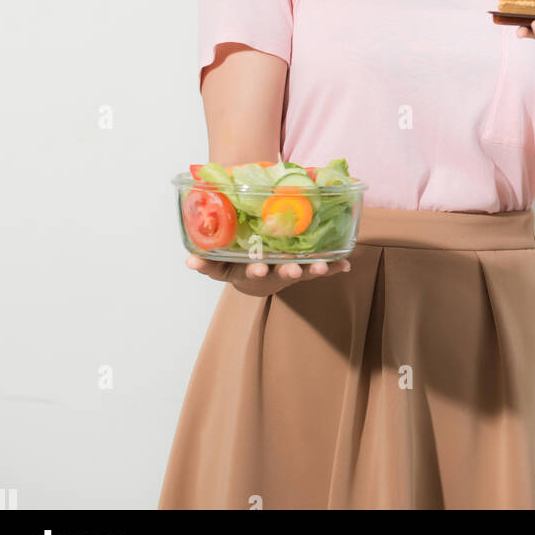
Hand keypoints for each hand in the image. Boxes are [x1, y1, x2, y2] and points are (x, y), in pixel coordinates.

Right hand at [185, 253, 351, 296]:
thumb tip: (188, 259)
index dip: (253, 270)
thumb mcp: (220, 265)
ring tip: (322, 266)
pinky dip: (334, 267)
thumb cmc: (238, 263)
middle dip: (285, 271)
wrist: (256, 276)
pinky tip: (346, 264)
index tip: (256, 268)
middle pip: (279, 274)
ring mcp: (288, 272)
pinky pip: (320, 269)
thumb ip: (205, 264)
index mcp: (249, 270)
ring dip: (312, 269)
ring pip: (302, 271)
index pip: (249, 271)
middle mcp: (271, 273)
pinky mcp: (304, 269)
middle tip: (293, 269)